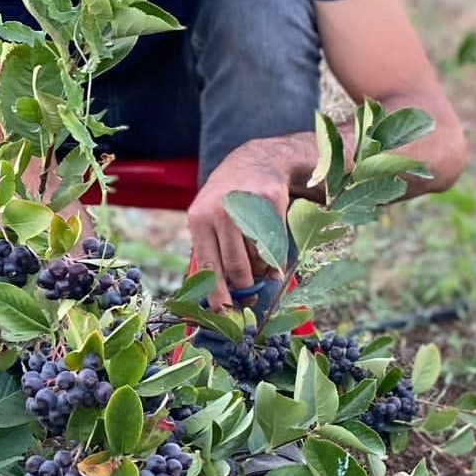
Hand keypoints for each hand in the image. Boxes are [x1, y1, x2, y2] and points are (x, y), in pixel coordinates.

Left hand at [187, 143, 290, 311]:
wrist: (255, 161)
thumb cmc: (228, 200)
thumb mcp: (208, 219)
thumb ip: (211, 252)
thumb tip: (220, 298)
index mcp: (199, 220)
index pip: (206, 266)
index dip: (216, 294)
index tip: (224, 314)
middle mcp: (221, 212)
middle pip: (235, 268)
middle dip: (244, 288)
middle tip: (250, 298)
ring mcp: (247, 206)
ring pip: (257, 259)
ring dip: (260, 270)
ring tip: (258, 261)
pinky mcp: (272, 202)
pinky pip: (277, 246)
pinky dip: (276, 259)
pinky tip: (272, 253)